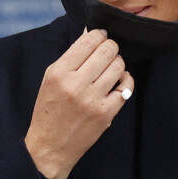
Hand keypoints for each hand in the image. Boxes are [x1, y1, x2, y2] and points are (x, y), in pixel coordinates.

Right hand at [25, 29, 133, 178]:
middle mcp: (76, 85)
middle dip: (111, 46)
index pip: (88, 41)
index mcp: (59, 73)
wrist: (51, 146)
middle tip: (108, 50)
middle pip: (107, 50)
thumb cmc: (50, 108)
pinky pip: (126, 87)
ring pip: (118, 66)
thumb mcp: (51, 77)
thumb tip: (91, 33)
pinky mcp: (106, 114)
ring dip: (118, 62)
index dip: (99, 34)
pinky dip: (126, 79)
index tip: (101, 36)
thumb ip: (72, 56)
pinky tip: (119, 80)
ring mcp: (92, 100)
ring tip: (112, 66)